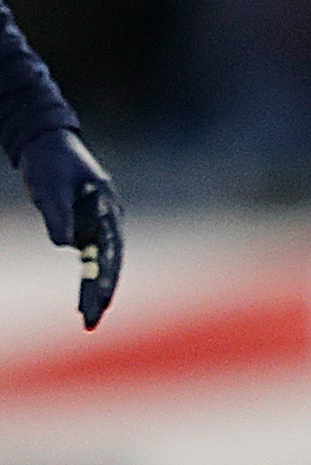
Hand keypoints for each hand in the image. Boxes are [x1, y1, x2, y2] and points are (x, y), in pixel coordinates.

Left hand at [17, 128, 121, 328]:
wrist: (47, 142)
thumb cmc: (51, 161)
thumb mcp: (51, 187)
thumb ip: (58, 215)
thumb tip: (65, 246)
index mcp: (107, 209)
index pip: (109, 250)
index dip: (106, 277)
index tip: (101, 302)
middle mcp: (108, 221)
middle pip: (109, 263)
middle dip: (101, 294)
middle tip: (91, 321)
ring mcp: (98, 226)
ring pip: (100, 265)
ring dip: (95, 292)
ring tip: (88, 319)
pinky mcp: (85, 229)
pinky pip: (89, 260)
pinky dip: (87, 281)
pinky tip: (82, 301)